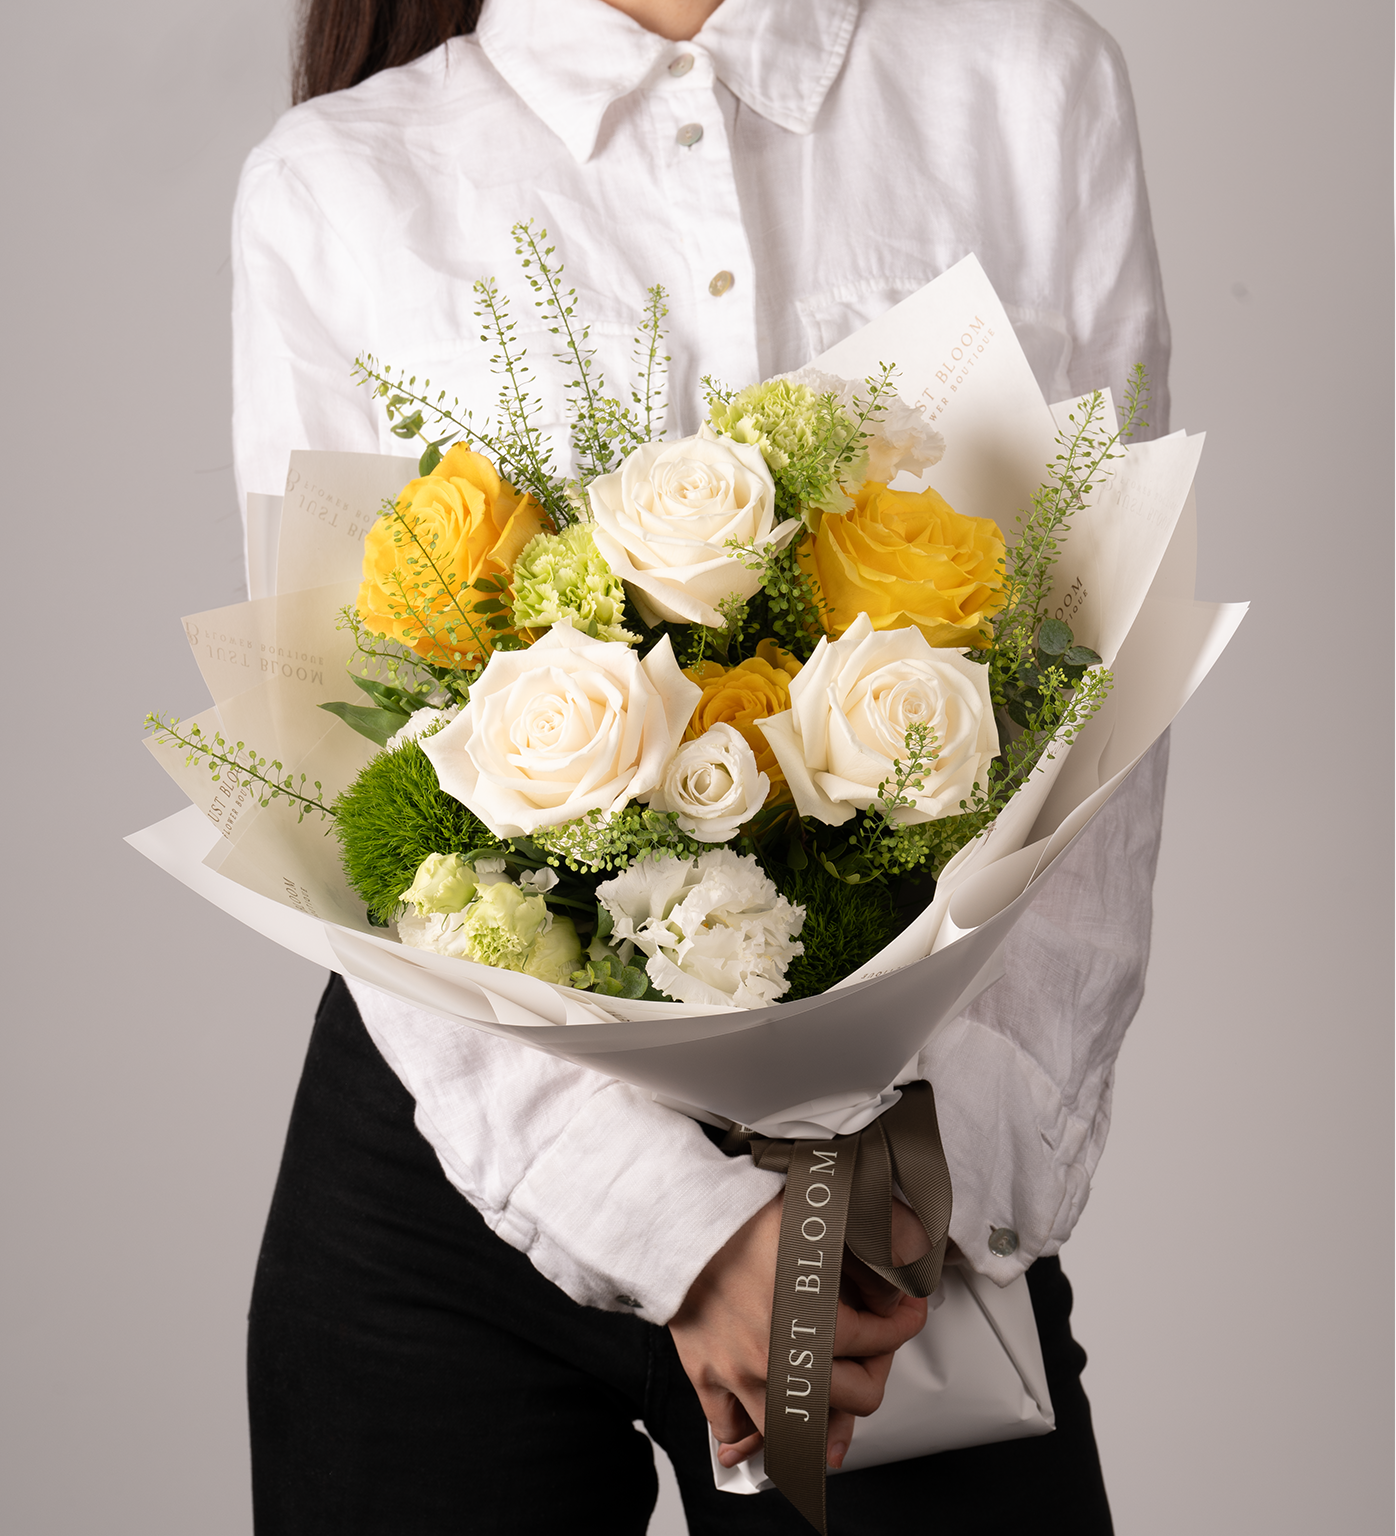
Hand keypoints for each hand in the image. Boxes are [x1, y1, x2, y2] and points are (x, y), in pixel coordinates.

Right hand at [667, 1194, 928, 1470]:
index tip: (906, 1310)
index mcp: (811, 1316)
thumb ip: (881, 1226)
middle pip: (854, 1398)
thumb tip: (915, 1255)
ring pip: (798, 1431)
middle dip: (874, 1371)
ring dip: (820, 1416)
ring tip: (832, 1395)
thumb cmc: (739, 1210)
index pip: (879, 1341)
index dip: (903, 1323)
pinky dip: (752, 1434)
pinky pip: (734, 1430)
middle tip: (872, 1348)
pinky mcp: (706, 1375)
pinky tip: (769, 1417)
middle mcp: (779, 1356)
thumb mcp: (821, 1204)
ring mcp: (739, 1373)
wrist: (674, 1214)